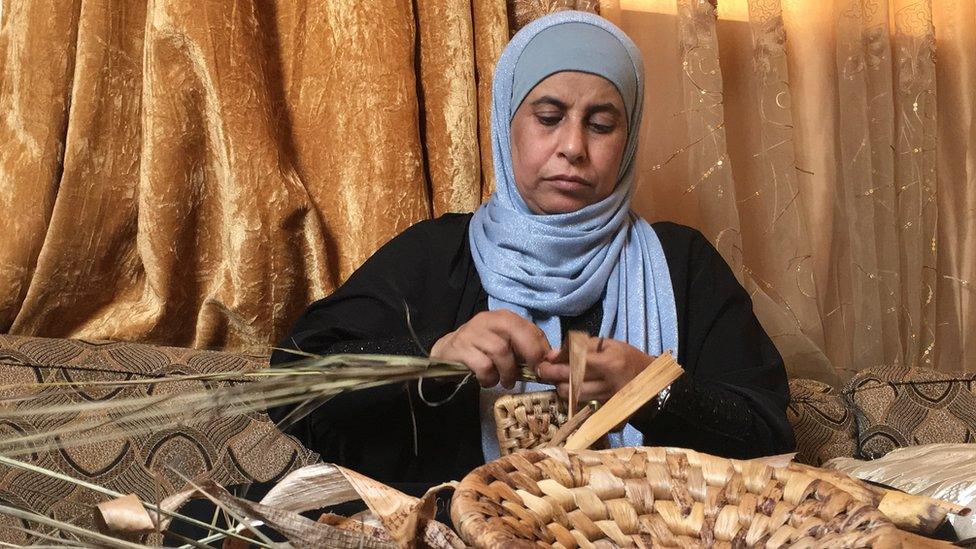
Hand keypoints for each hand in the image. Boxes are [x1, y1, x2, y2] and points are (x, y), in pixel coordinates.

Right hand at [430, 310, 550, 388]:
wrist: (448, 351)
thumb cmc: (483, 350)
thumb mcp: (507, 345)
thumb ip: (528, 350)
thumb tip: (553, 360)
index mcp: (506, 317)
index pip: (532, 330)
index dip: (543, 351)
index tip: (545, 369)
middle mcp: (490, 319)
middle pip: (518, 334)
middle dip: (529, 357)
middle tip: (530, 375)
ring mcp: (474, 332)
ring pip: (501, 351)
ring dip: (507, 372)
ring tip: (505, 381)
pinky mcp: (461, 347)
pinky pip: (483, 366)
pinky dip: (490, 378)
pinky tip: (488, 380)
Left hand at [536, 336, 655, 401]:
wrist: (652, 381)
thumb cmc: (627, 358)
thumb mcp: (607, 345)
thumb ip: (579, 347)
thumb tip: (552, 355)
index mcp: (610, 365)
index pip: (572, 366)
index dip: (554, 365)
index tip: (544, 363)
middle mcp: (610, 387)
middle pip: (569, 387)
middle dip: (553, 378)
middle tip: (547, 372)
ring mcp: (611, 406)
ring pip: (573, 401)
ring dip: (563, 390)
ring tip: (564, 381)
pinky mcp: (612, 419)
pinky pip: (584, 413)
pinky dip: (577, 404)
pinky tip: (578, 395)